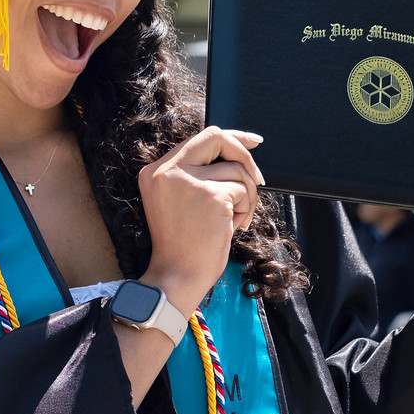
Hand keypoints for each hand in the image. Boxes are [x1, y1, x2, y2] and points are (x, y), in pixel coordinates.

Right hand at [137, 126, 263, 314]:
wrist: (177, 276)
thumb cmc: (184, 245)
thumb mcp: (180, 201)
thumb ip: (199, 174)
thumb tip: (239, 150)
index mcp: (156, 171)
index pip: (199, 138)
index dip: (230, 138)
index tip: (251, 141)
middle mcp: (167, 171)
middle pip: (216, 138)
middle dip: (243, 155)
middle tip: (258, 178)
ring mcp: (188, 181)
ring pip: (236, 170)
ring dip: (245, 196)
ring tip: (233, 220)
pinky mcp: (210, 196)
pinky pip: (243, 190)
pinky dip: (246, 209)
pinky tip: (233, 227)